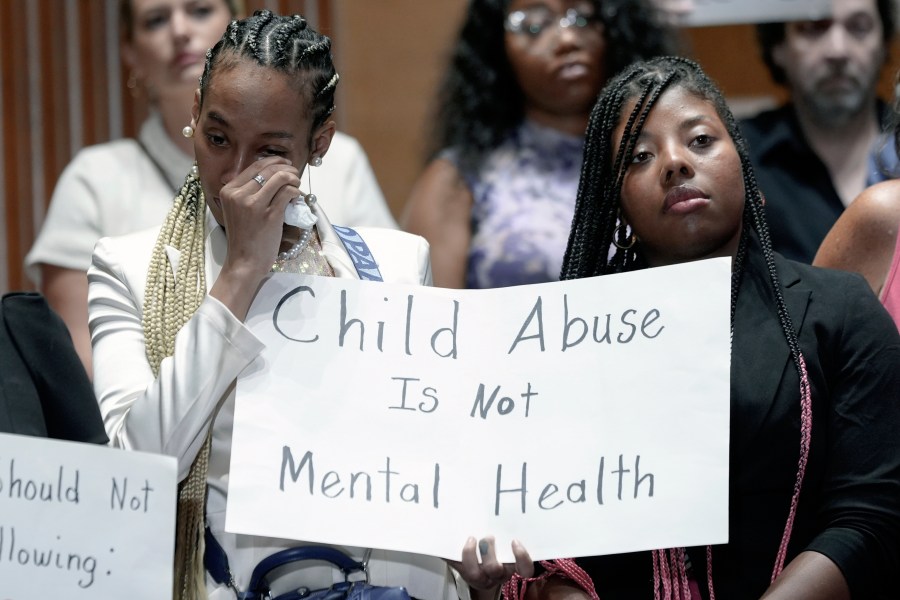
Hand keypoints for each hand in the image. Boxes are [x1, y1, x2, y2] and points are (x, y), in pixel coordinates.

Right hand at [209, 156, 302, 320]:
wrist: (244, 262)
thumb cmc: (244, 238)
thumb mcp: (237, 210)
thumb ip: (247, 192)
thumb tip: (271, 174)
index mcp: (229, 191)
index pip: (254, 166)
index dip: (273, 161)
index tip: (284, 164)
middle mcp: (238, 194)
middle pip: (268, 169)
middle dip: (285, 167)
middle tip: (294, 173)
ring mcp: (253, 204)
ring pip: (280, 177)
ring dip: (293, 177)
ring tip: (297, 184)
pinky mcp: (269, 214)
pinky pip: (287, 192)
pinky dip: (295, 191)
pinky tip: (296, 197)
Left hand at [449, 536, 532, 598]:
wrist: (479, 561)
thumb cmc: (497, 545)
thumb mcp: (506, 539)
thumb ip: (509, 530)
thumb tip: (516, 502)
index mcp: (511, 566)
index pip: (524, 569)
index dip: (522, 559)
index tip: (515, 541)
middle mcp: (496, 574)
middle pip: (494, 570)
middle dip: (488, 552)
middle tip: (487, 537)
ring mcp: (478, 576)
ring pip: (474, 573)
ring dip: (470, 553)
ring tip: (471, 539)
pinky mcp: (462, 572)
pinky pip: (456, 565)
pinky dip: (453, 554)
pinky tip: (453, 542)